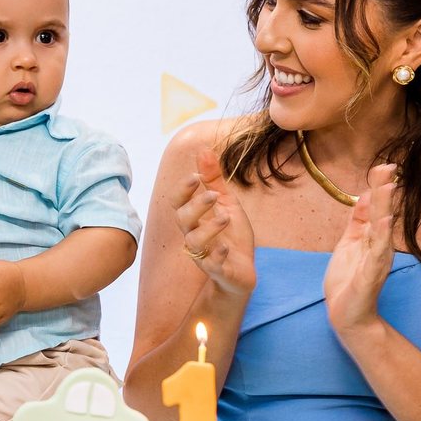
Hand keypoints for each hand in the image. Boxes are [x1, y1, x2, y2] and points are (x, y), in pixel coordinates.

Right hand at [170, 148, 255, 296]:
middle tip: (213, 195)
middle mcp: (194, 235)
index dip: (183, 190)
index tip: (194, 176)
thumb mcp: (226, 203)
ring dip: (208, 229)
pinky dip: (217, 256)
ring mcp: (204, 254)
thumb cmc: (231, 236)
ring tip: (225, 218)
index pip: (179, 202)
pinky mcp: (218, 270)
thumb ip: (213, 179)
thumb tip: (203, 149)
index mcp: (195, 218)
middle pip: (182, 220)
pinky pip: (212, 264)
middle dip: (195, 206)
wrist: (242, 271)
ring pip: (194, 242)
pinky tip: (226, 247)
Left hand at [322, 163, 396, 334]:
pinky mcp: (371, 273)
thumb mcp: (349, 243)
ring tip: (387, 187)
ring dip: (384, 208)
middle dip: (384, 190)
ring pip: (382, 229)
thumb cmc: (348, 279)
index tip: (383, 166)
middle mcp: (379, 245)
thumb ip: (357, 221)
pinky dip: (382, 236)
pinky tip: (385, 221)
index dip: (379, 187)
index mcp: (372, 237)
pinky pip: (378, 252)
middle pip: (382, 212)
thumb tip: (364, 196)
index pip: (376, 207)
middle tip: (389, 167)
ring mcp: (377, 259)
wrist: (347, 314)